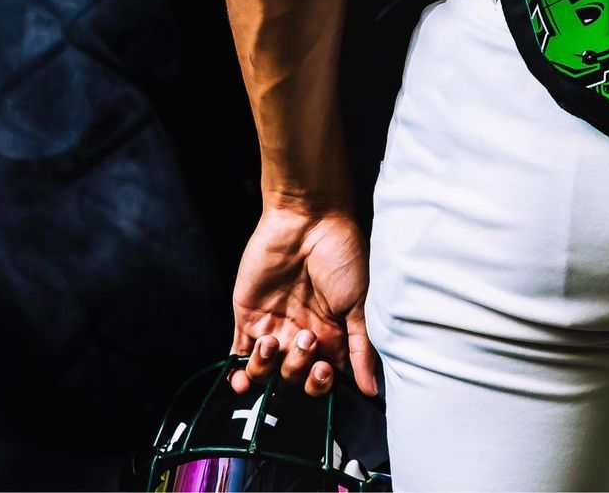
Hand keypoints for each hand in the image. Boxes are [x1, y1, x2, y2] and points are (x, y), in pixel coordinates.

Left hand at [228, 205, 380, 397]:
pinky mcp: (247, 317)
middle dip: (298, 371)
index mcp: (332, 335)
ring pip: (266, 373)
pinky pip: (238, 355)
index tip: (326, 369)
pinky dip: (239, 374)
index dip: (321, 384)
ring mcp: (274, 327)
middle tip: (305, 339)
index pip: (324, 377)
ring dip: (268, 369)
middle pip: (294, 379)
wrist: (309, 219)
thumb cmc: (343, 255)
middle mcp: (302, 336)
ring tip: (273, 341)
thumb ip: (362, 348)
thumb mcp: (360, 303)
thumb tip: (371, 388)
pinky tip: (242, 379)